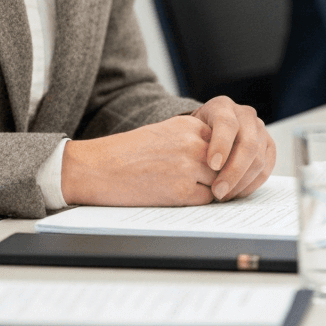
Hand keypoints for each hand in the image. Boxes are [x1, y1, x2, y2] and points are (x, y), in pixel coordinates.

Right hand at [61, 116, 215, 206]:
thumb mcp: (164, 132)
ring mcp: (189, 167)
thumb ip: (191, 139)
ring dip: (208, 188)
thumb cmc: (128, 151)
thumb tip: (219, 158)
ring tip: (185, 186)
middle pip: (224, 164)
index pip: (222, 144)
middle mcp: (192, 143)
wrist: (101, 167)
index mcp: (188, 125)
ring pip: (219, 183)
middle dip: (217, 175)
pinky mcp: (183, 191)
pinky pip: (206, 199)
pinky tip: (176, 193)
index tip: (207, 164)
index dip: (216, 157)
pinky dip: (197, 200)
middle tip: (202, 181)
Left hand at [189, 96, 275, 200]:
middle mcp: (245, 114)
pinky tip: (236, 193)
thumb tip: (196, 168)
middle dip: (233, 172)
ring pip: (258, 160)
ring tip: (224, 195)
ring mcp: (260, 130)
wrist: (208, 127)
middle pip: (247, 144)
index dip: (221, 144)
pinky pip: (265, 170)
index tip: (212, 165)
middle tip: (218, 191)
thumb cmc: (195, 131)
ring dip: (241, 183)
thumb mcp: (189, 130)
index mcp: (222, 105)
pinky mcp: (269, 146)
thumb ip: (194, 142)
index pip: (227, 124)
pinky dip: (251, 185)